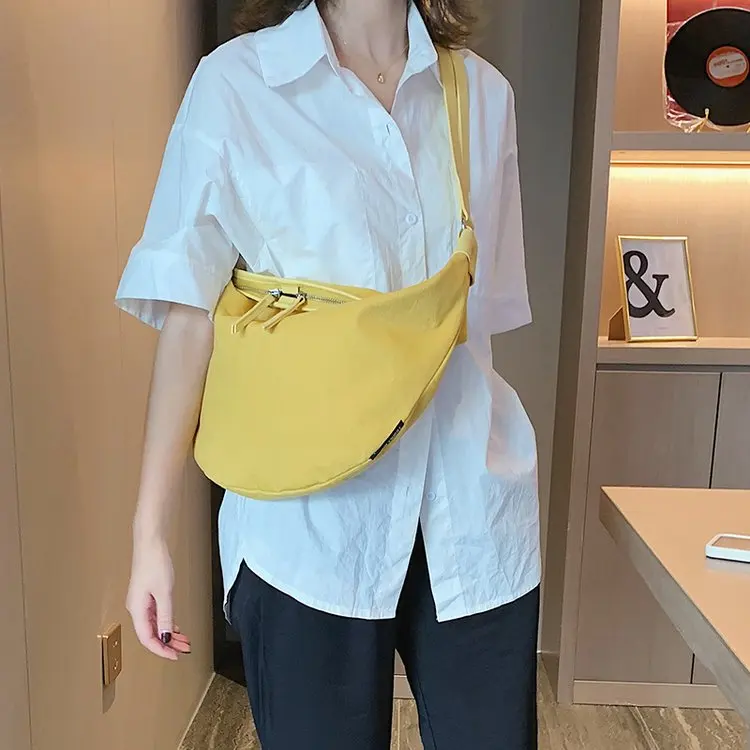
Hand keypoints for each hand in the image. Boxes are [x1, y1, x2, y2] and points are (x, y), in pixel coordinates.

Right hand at [126, 534, 190, 659]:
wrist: (150, 543)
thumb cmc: (154, 562)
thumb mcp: (164, 592)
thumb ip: (166, 615)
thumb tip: (166, 636)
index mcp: (137, 609)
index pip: (147, 638)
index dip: (161, 650)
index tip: (174, 656)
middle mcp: (136, 608)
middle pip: (151, 634)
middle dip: (168, 644)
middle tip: (184, 649)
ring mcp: (141, 601)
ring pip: (154, 625)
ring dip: (168, 634)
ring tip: (183, 640)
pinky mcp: (146, 595)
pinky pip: (155, 616)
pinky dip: (166, 623)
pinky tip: (175, 627)